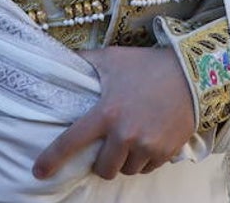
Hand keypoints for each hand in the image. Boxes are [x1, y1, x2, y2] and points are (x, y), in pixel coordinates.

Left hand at [32, 45, 195, 180]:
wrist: (191, 74)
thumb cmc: (146, 65)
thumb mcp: (112, 58)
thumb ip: (84, 61)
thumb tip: (59, 58)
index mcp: (106, 112)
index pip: (72, 141)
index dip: (52, 159)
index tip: (39, 172)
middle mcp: (125, 134)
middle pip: (102, 169)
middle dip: (101, 161)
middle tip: (106, 144)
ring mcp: (147, 145)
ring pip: (126, 170)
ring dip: (124, 160)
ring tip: (129, 139)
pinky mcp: (165, 152)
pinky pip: (147, 168)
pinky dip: (144, 160)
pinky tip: (146, 140)